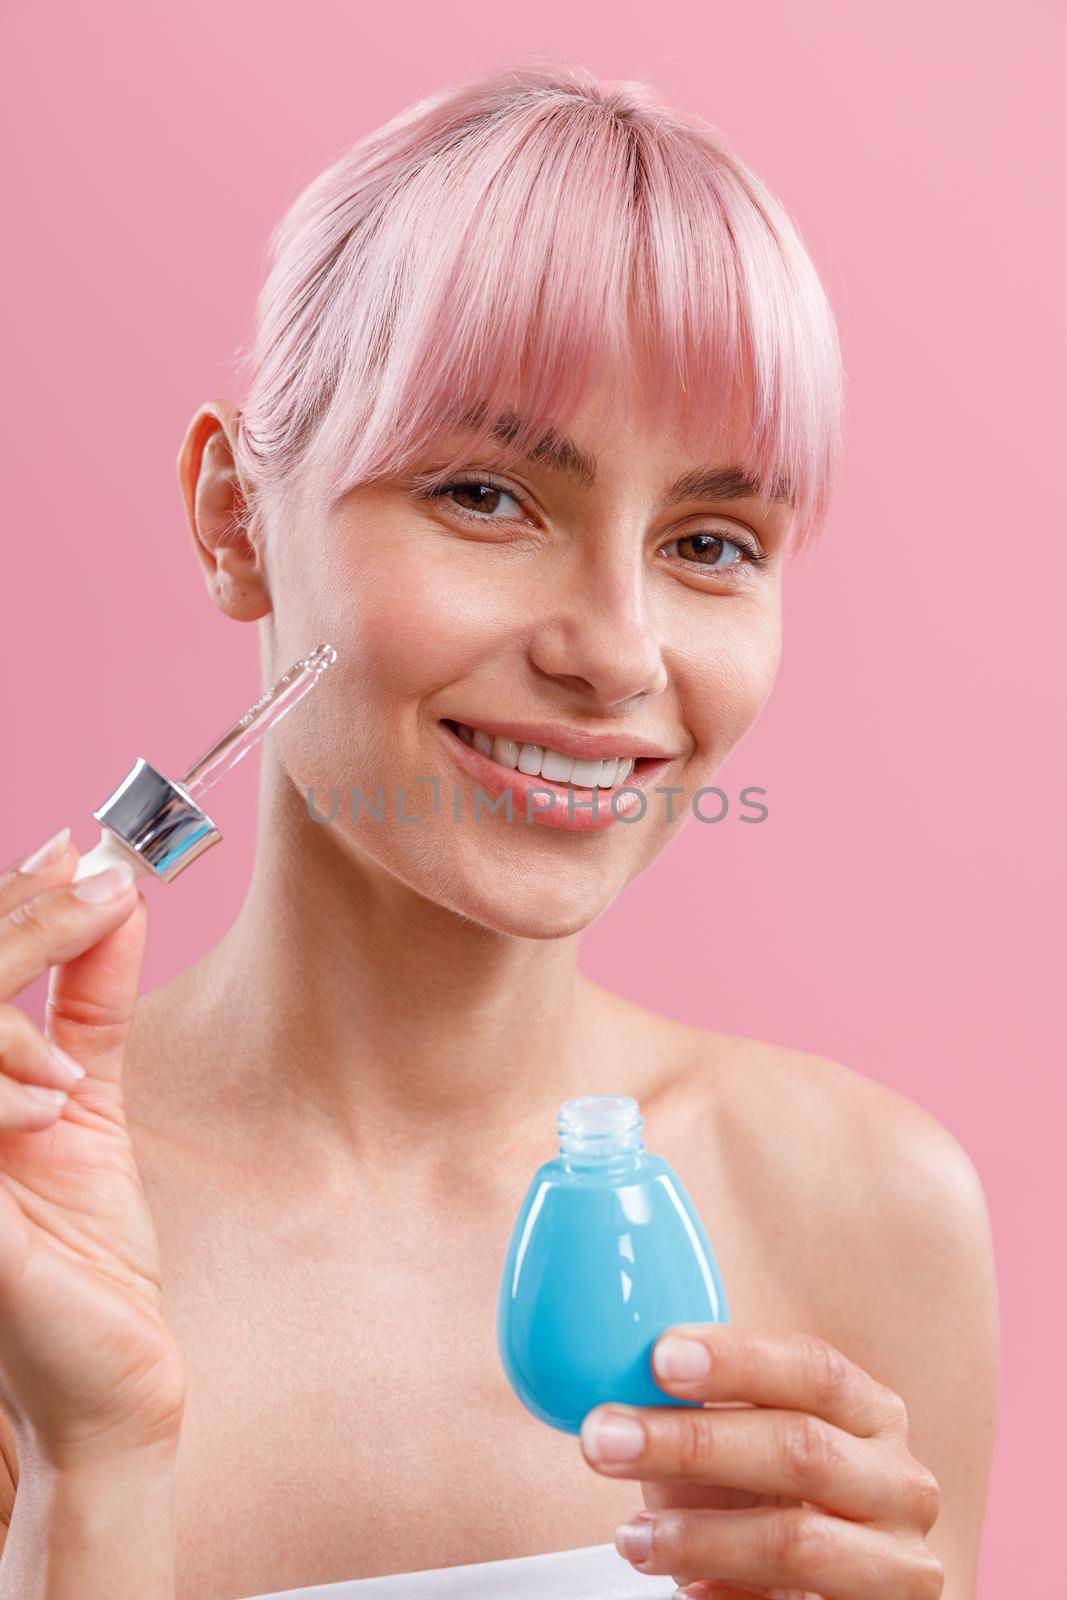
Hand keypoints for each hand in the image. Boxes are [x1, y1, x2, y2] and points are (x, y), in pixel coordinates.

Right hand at [0, 827, 185, 1470]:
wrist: (111, 1379)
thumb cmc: (86, 1252)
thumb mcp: (86, 1104)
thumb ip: (89, 1005)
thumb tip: (114, 899)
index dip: (10, 905)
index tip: (74, 848)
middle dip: (21, 923)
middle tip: (97, 883)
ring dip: (11, 1001)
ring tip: (89, 967)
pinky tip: (51, 1096)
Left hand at [579, 1324, 942, 1598]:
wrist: (820, 1594)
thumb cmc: (769, 1502)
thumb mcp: (743, 1445)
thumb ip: (703, 1406)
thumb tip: (612, 1365)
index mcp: (871, 1413)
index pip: (813, 1368)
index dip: (736, 1359)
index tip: (658, 1357)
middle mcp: (900, 1483)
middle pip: (800, 1449)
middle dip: (692, 1443)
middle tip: (605, 1438)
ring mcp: (898, 1564)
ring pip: (796, 1542)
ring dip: (699, 1536)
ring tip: (629, 1536)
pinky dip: (729, 1598)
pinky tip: (688, 1592)